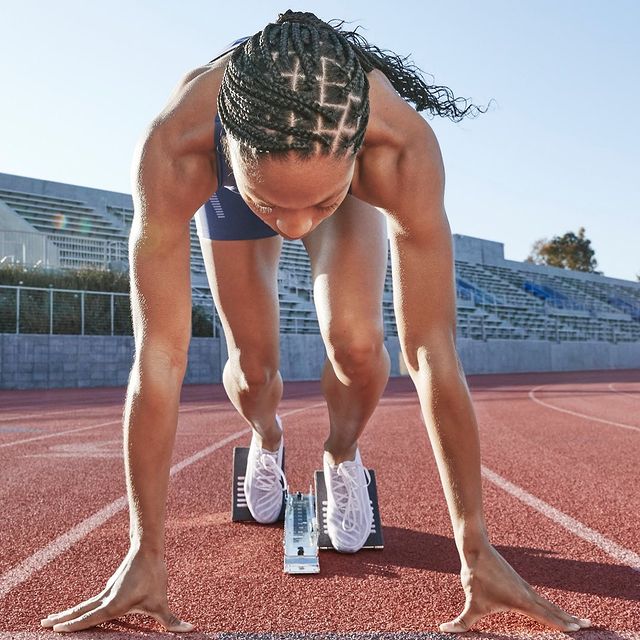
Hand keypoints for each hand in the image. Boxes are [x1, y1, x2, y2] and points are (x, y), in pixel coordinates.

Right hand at [40, 547, 193, 632]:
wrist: (148, 549)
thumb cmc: (154, 576)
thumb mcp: (162, 602)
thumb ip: (172, 621)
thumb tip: (190, 630)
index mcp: (112, 606)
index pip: (88, 619)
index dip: (72, 625)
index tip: (54, 629)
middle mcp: (106, 599)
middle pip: (80, 611)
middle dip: (62, 619)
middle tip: (42, 624)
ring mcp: (108, 591)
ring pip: (85, 605)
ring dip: (69, 612)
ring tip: (53, 619)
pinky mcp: (112, 586)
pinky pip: (93, 600)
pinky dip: (82, 607)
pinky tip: (81, 611)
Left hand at [440, 543, 591, 632]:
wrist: (476, 548)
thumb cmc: (475, 576)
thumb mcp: (470, 603)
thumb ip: (461, 622)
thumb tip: (442, 629)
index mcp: (522, 601)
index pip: (546, 616)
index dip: (562, 624)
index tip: (578, 630)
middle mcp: (527, 593)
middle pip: (553, 609)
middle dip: (570, 619)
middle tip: (589, 626)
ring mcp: (524, 587)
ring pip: (548, 603)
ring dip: (563, 612)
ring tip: (580, 621)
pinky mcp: (519, 582)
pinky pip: (540, 597)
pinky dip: (551, 605)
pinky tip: (553, 609)